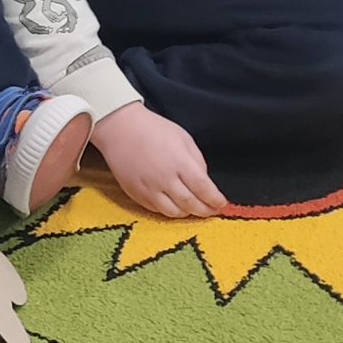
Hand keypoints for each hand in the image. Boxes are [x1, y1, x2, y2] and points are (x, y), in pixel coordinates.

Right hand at [88, 102, 226, 218]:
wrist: (120, 130)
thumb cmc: (152, 129)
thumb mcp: (183, 138)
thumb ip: (197, 161)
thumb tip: (203, 181)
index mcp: (179, 162)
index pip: (204, 189)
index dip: (215, 200)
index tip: (222, 203)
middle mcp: (165, 179)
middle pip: (191, 204)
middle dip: (205, 211)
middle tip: (212, 211)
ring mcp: (149, 189)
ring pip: (174, 212)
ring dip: (188, 213)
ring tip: (194, 209)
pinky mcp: (136, 194)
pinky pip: (157, 210)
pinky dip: (169, 210)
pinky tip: (175, 204)